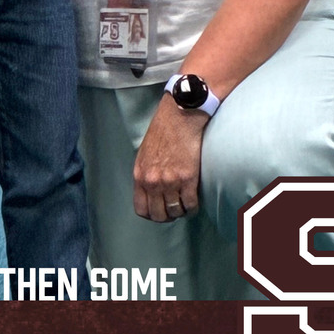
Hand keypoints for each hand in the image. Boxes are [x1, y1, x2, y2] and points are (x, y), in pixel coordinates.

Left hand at [133, 94, 206, 221]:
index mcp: (140, 175)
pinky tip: (194, 200)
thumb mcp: (144, 154)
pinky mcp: (188, 178)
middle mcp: (153, 181)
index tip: (160, 211)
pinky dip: (193, 206)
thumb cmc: (163, 131)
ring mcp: (170, 181)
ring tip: (185, 204)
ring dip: (181, 211)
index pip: (141, 209)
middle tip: (174, 210)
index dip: (152, 214)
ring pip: (176, 211)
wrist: (180, 117)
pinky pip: (191, 204)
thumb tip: (150, 191)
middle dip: (167, 216)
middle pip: (159, 215)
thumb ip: (146, 174)